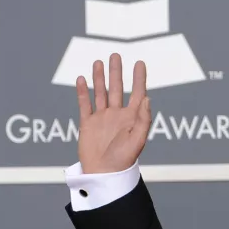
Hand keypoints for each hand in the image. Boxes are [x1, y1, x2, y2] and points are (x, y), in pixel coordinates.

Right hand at [76, 53, 150, 173]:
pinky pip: (85, 104)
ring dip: (100, 78)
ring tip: (99, 62)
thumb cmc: (123, 161)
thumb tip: (146, 98)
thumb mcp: (138, 140)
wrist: (103, 173)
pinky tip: (82, 79)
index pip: (137, 94)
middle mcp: (117, 116)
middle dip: (117, 72)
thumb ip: (143, 119)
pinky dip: (82, 92)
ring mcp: (102, 118)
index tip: (140, 64)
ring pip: (100, 93)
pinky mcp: (88, 123)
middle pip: (117, 89)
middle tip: (116, 55)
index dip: (139, 79)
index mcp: (132, 119)